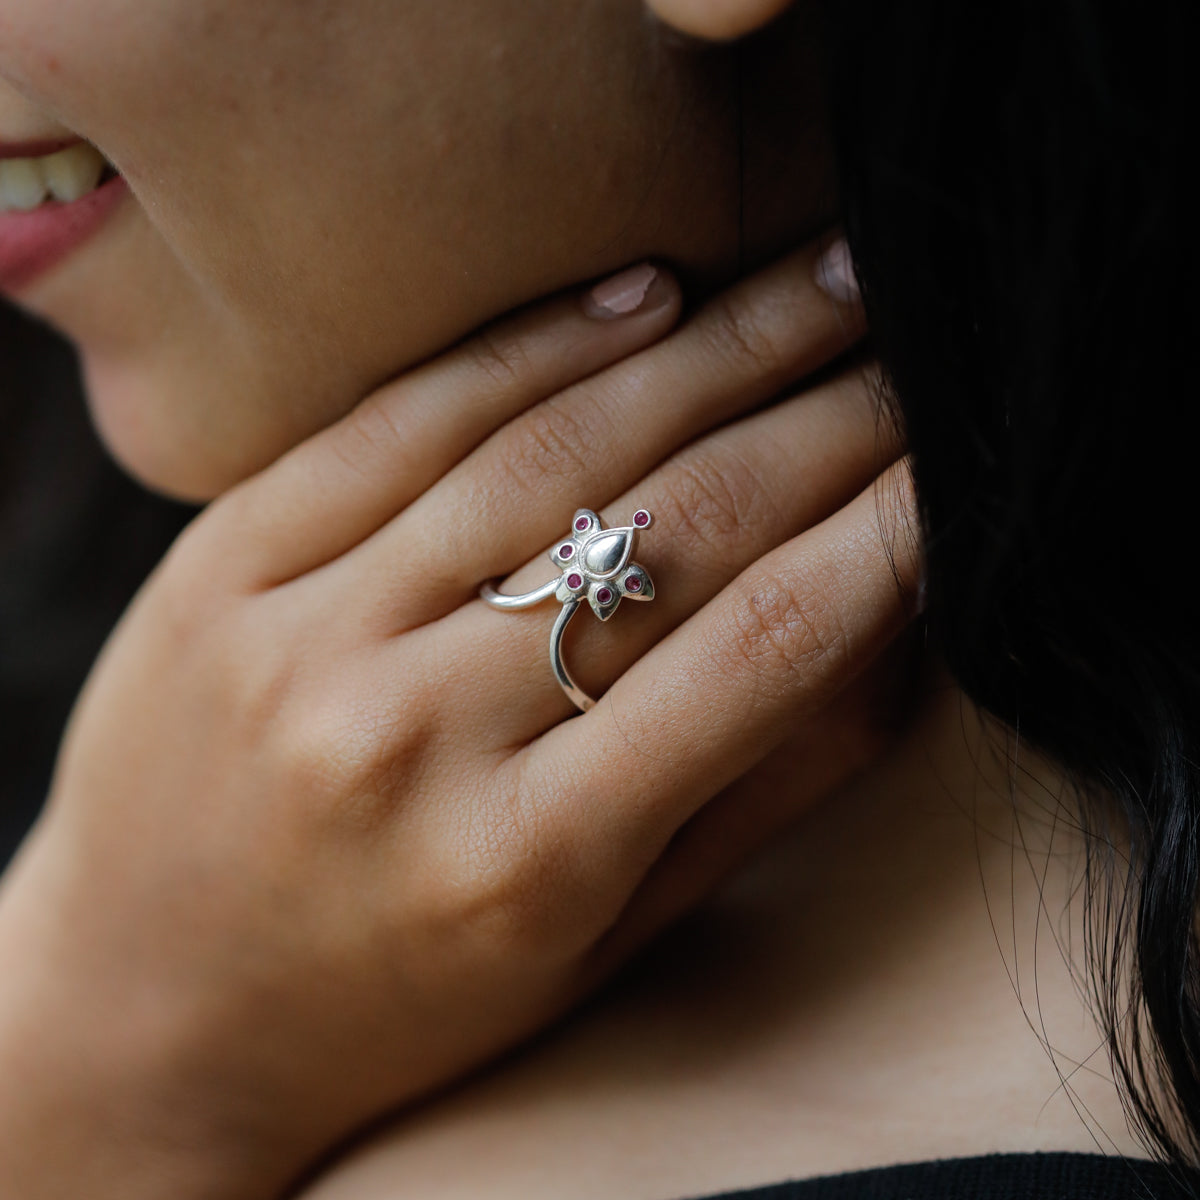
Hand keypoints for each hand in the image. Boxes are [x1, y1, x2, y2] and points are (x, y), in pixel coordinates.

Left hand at [0, 239, 916, 1198]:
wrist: (148, 1008)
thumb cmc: (398, 997)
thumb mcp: (588, 942)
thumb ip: (738, 795)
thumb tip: (883, 640)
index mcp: (523, 863)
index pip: (756, 654)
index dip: (883, 538)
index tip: (956, 466)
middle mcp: (410, 740)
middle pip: (668, 532)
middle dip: (821, 419)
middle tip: (906, 346)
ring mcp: (303, 638)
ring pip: (549, 454)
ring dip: (708, 351)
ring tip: (811, 287)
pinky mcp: (223, 566)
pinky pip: (403, 419)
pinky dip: (537, 345)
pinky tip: (641, 299)